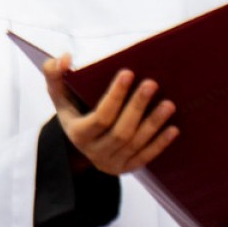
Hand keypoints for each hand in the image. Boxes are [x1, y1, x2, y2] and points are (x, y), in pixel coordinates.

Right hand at [44, 56, 177, 174]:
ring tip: (169, 104)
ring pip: (135, 144)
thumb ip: (54, 72)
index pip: (99, 118)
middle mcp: (93, 152)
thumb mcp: (58, 92)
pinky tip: (173, 128)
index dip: (115, 96)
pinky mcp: (126, 168)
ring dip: (153, 124)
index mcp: (77, 134)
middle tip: (152, 83)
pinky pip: (145, 157)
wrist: (80, 139)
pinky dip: (160, 144)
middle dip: (137, 107)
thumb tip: (64, 58)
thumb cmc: (72, 107)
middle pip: (120, 132)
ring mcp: (111, 163)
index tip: (128, 72)